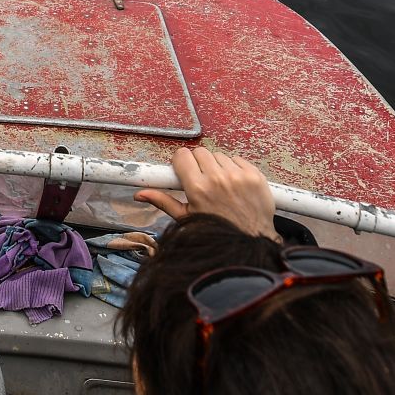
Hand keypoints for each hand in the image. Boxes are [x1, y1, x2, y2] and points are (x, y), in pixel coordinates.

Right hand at [135, 147, 276, 238]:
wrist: (250, 242)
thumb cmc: (216, 232)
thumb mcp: (186, 218)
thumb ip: (163, 201)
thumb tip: (140, 194)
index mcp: (198, 189)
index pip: (182, 156)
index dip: (181, 163)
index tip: (184, 171)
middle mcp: (218, 179)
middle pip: (200, 152)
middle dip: (198, 164)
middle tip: (202, 180)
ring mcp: (238, 176)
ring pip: (219, 155)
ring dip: (217, 166)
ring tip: (220, 186)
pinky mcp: (255, 175)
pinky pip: (238, 159)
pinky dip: (234, 168)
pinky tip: (235, 185)